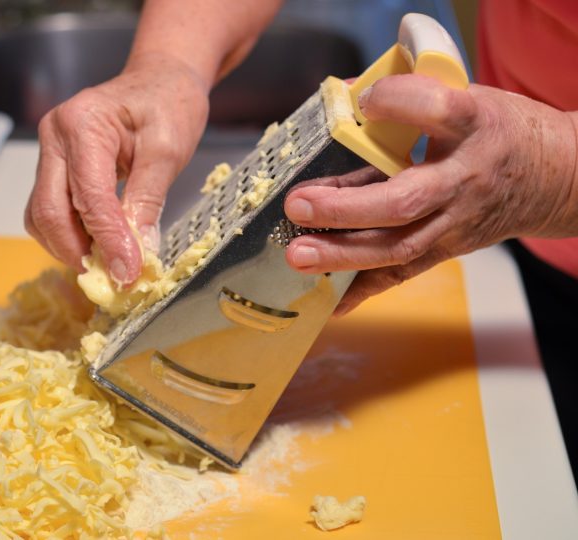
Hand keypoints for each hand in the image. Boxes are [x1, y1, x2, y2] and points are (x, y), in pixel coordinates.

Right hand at [25, 53, 209, 284]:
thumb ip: (148, 201)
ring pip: (41, 214)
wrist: (159, 80)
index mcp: (83, 123)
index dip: (107, 240)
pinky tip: (97, 244)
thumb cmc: (168, 103)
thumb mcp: (168, 150)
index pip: (88, 196)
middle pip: (49, 209)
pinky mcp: (52, 166)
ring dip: (69, 246)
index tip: (128, 272)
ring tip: (107, 262)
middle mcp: (54, 135)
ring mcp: (48, 151)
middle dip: (78, 250)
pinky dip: (69, 233)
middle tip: (113, 277)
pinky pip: (49, 208)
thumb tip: (138, 253)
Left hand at [283, 74, 577, 313]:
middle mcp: (464, 179)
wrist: (557, 177)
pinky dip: (363, 289)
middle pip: (405, 201)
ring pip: (398, 247)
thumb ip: (407, 105)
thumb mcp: (465, 99)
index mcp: (474, 126)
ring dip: (342, 254)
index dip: (398, 104)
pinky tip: (329, 302)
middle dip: (345, 208)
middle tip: (297, 204)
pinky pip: (402, 275)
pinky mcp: (448, 250)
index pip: (438, 111)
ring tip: (297, 255)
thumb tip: (339, 101)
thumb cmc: (498, 131)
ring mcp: (456, 222)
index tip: (364, 101)